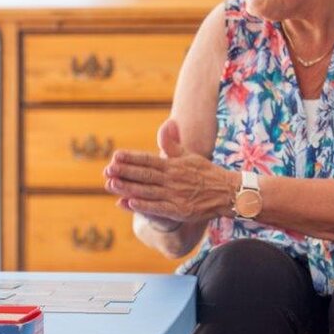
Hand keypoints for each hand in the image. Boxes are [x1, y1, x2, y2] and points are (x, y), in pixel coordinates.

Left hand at [104, 119, 232, 222]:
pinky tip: (129, 203)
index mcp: (173, 165)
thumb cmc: (205, 173)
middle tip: (106, 169)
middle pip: (145, 174)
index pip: (148, 159)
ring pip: (147, 190)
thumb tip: (167, 123)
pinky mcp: (179, 210)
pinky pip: (158, 208)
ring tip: (111, 184)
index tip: (115, 155)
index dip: (131, 158)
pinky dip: (144, 206)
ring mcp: (175, 195)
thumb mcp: (188, 156)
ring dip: (128, 188)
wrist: (227, 193)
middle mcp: (173, 179)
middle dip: (124, 172)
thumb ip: (173, 143)